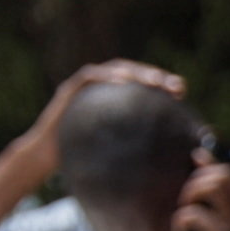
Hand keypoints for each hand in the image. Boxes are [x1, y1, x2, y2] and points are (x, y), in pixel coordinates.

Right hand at [0, 56, 188, 174]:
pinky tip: (123, 81)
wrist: (47, 158)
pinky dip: (107, 76)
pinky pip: (89, 77)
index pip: (143, 86)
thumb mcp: (116, 155)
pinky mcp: (70, 90)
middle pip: (133, 74)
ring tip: (154, 81)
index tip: (181, 93)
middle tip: (174, 86)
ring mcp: (86, 88)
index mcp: (115, 103)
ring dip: (136, 72)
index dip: (163, 84)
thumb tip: (173, 160)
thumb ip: (138, 150)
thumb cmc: (83, 160)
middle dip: (155, 75)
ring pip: (114, 70)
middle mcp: (103, 90)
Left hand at [172, 154, 229, 230]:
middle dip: (196, 181)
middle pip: (222, 174)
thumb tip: (207, 190)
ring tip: (185, 218)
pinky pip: (195, 213)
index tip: (196, 157)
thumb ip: (227, 211)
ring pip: (211, 185)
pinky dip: (181, 221)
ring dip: (189, 197)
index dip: (212, 161)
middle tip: (188, 204)